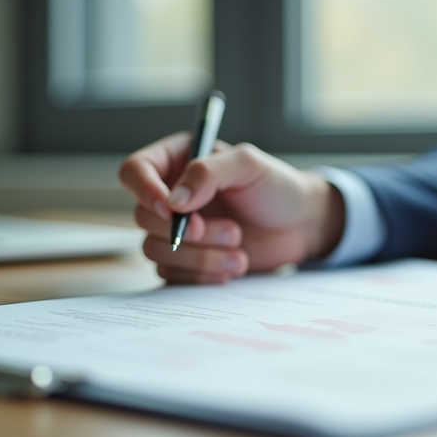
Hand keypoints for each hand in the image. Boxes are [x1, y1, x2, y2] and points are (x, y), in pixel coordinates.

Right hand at [119, 133, 344, 283]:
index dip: (145, 191)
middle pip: (144, 217)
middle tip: (232, 232)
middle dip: (188, 232)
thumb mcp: (249, 165)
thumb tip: (174, 201)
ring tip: (239, 251)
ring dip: (200, 257)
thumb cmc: (277, 187)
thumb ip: (209, 172)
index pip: (135, 171)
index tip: (172, 209)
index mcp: (178, 160)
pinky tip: (233, 267)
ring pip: (156, 250)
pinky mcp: (186, 260)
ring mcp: (176, 229)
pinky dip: (201, 276)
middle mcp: (170, 194)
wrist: (301, 225)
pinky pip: (172, 275)